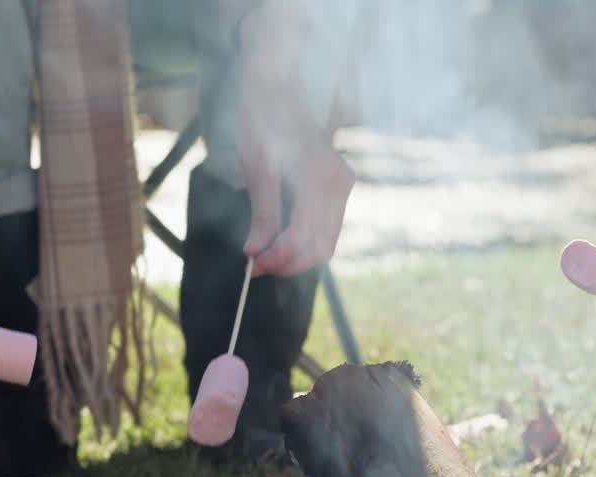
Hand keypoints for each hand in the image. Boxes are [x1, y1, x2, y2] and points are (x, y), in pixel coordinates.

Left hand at [236, 0, 354, 277]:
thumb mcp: (257, 171)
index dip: (279, 259)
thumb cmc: (263, 123)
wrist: (278, 89)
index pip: (304, 237)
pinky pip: (327, 225)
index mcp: (318, 179)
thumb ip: (262, 215)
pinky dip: (306, 240)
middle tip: (256, 268)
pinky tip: (280, 240)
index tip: (252, 268)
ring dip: (298, 255)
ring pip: (327, 240)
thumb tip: (255, 252)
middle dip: (289, 263)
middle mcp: (338, 183)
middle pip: (321, 246)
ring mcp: (342, 183)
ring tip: (265, 257)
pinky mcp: (338, 184)